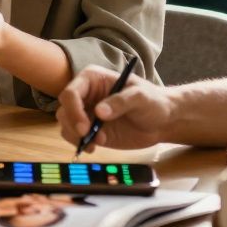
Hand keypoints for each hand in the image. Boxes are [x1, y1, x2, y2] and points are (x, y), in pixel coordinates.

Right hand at [56, 66, 174, 151]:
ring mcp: (86, 113)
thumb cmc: (153, 101)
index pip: (71, 92)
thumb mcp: (141, 97)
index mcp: (92, 79)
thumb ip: (121, 101)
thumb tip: (99, 112)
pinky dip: (80, 143)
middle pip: (64, 109)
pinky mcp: (91, 129)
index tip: (85, 128)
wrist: (162, 121)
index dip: (73, 110)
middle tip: (89, 138)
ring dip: (77, 136)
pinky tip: (94, 147)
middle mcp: (85, 95)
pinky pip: (74, 136)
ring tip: (98, 142)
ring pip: (66, 124)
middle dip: (73, 125)